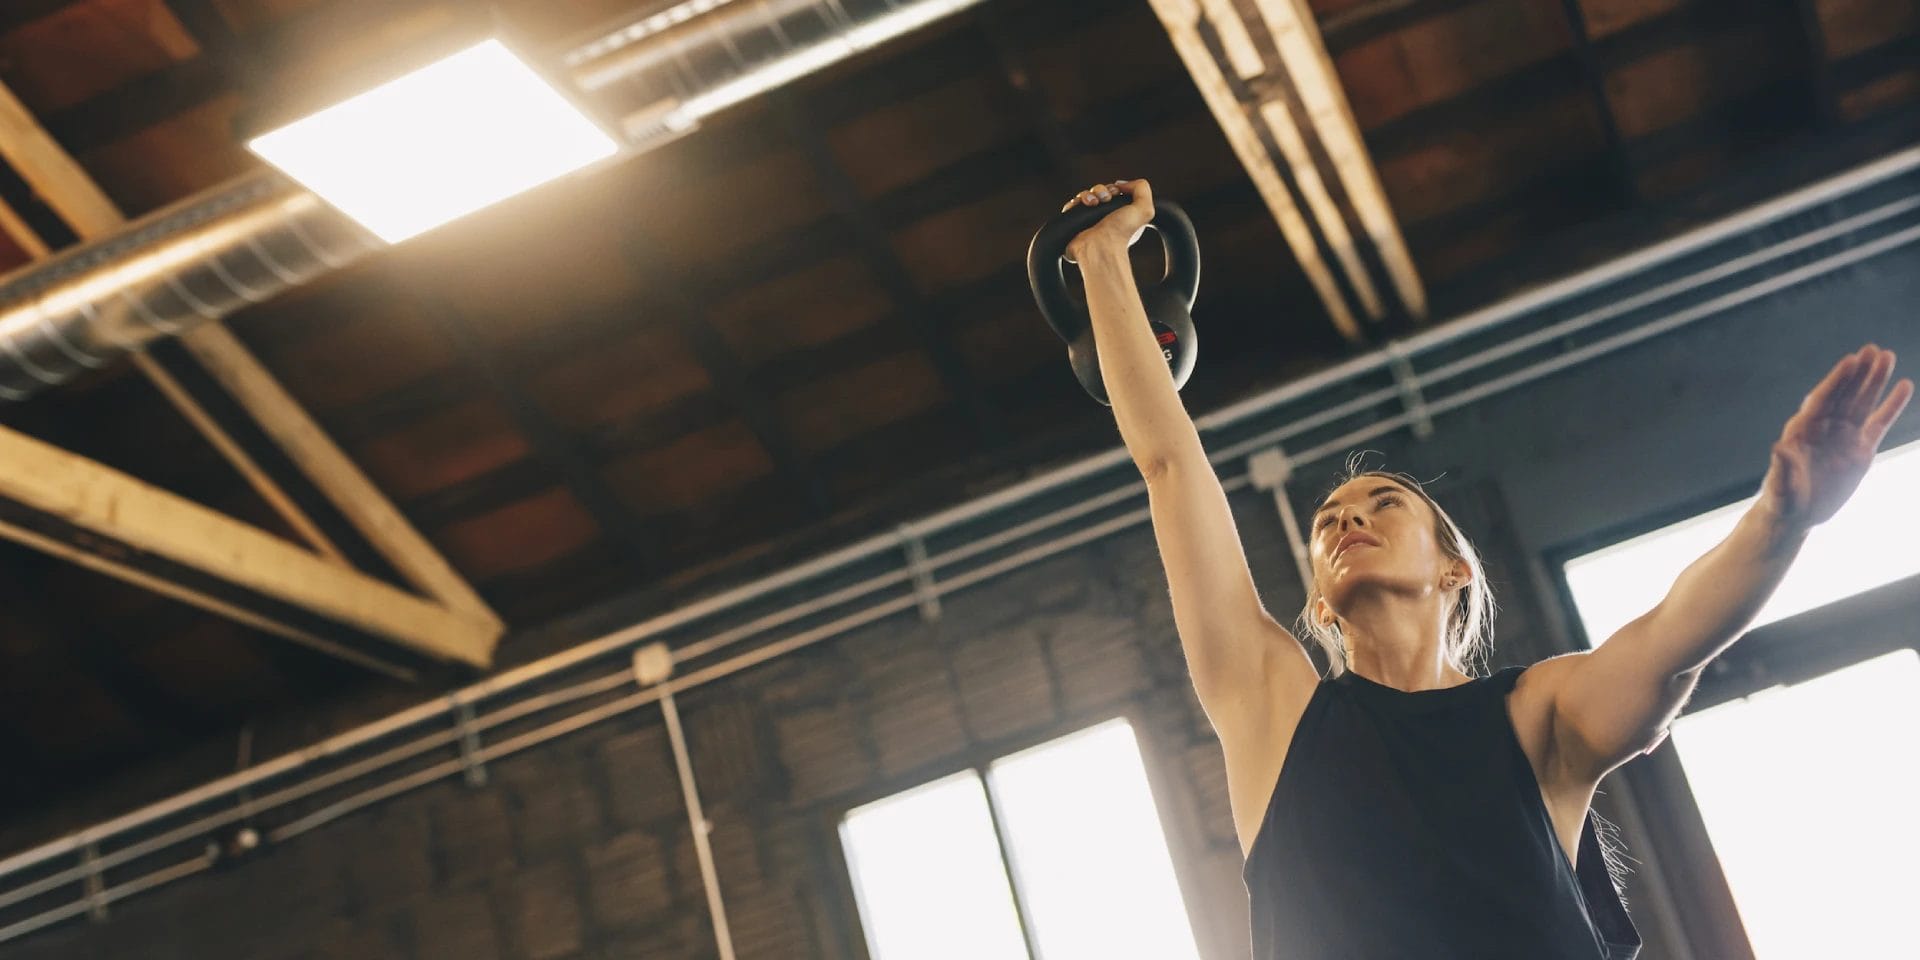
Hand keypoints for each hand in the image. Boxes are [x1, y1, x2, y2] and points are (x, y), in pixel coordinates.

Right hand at [1064, 179, 1153, 263]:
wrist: (1100, 246)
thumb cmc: (1122, 232)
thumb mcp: (1145, 209)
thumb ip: (1142, 189)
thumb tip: (1122, 184)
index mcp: (1120, 214)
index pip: (1114, 193)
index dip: (1114, 188)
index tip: (1116, 192)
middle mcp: (1104, 217)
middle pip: (1098, 192)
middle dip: (1101, 190)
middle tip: (1105, 198)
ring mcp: (1087, 220)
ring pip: (1084, 197)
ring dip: (1088, 195)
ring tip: (1093, 203)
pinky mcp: (1073, 223)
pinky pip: (1070, 206)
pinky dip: (1075, 203)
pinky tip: (1082, 206)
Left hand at [1758, 344, 1911, 529]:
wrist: (1797, 513)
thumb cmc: (1782, 499)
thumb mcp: (1779, 486)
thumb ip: (1780, 467)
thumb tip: (1777, 448)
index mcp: (1802, 430)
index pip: (1821, 398)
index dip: (1835, 380)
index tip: (1850, 360)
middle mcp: (1824, 427)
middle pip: (1844, 394)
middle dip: (1858, 373)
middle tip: (1873, 349)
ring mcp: (1844, 436)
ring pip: (1862, 402)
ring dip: (1875, 380)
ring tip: (1887, 356)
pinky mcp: (1861, 449)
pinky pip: (1879, 422)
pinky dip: (1891, 405)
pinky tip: (1904, 386)